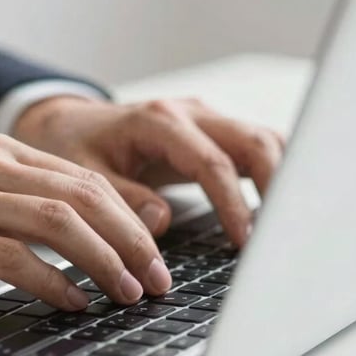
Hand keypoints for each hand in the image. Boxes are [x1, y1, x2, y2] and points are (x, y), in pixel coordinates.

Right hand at [0, 133, 173, 309]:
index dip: (128, 215)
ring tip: (130, 292)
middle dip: (132, 239)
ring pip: (59, 222)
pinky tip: (72, 302)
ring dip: (105, 260)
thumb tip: (65, 238)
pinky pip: (13, 258)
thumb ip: (6, 200)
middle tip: (159, 277)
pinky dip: (52, 282)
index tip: (152, 250)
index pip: (83, 178)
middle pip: (84, 196)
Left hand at [13, 95, 284, 246]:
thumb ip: (120, 197)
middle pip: (252, 141)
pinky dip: (272, 171)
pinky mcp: (209, 132)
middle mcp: (186, 113)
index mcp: (156, 121)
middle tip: (282, 235)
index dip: (231, 203)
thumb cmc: (74, 146)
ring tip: (287, 225)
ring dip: (281, 177)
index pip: (210, 162)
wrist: (68, 124)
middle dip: (276, 185)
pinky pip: (253, 146)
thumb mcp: (82, 173)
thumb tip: (161, 222)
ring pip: (261, 139)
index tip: (243, 241)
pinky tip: (277, 205)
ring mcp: (202, 120)